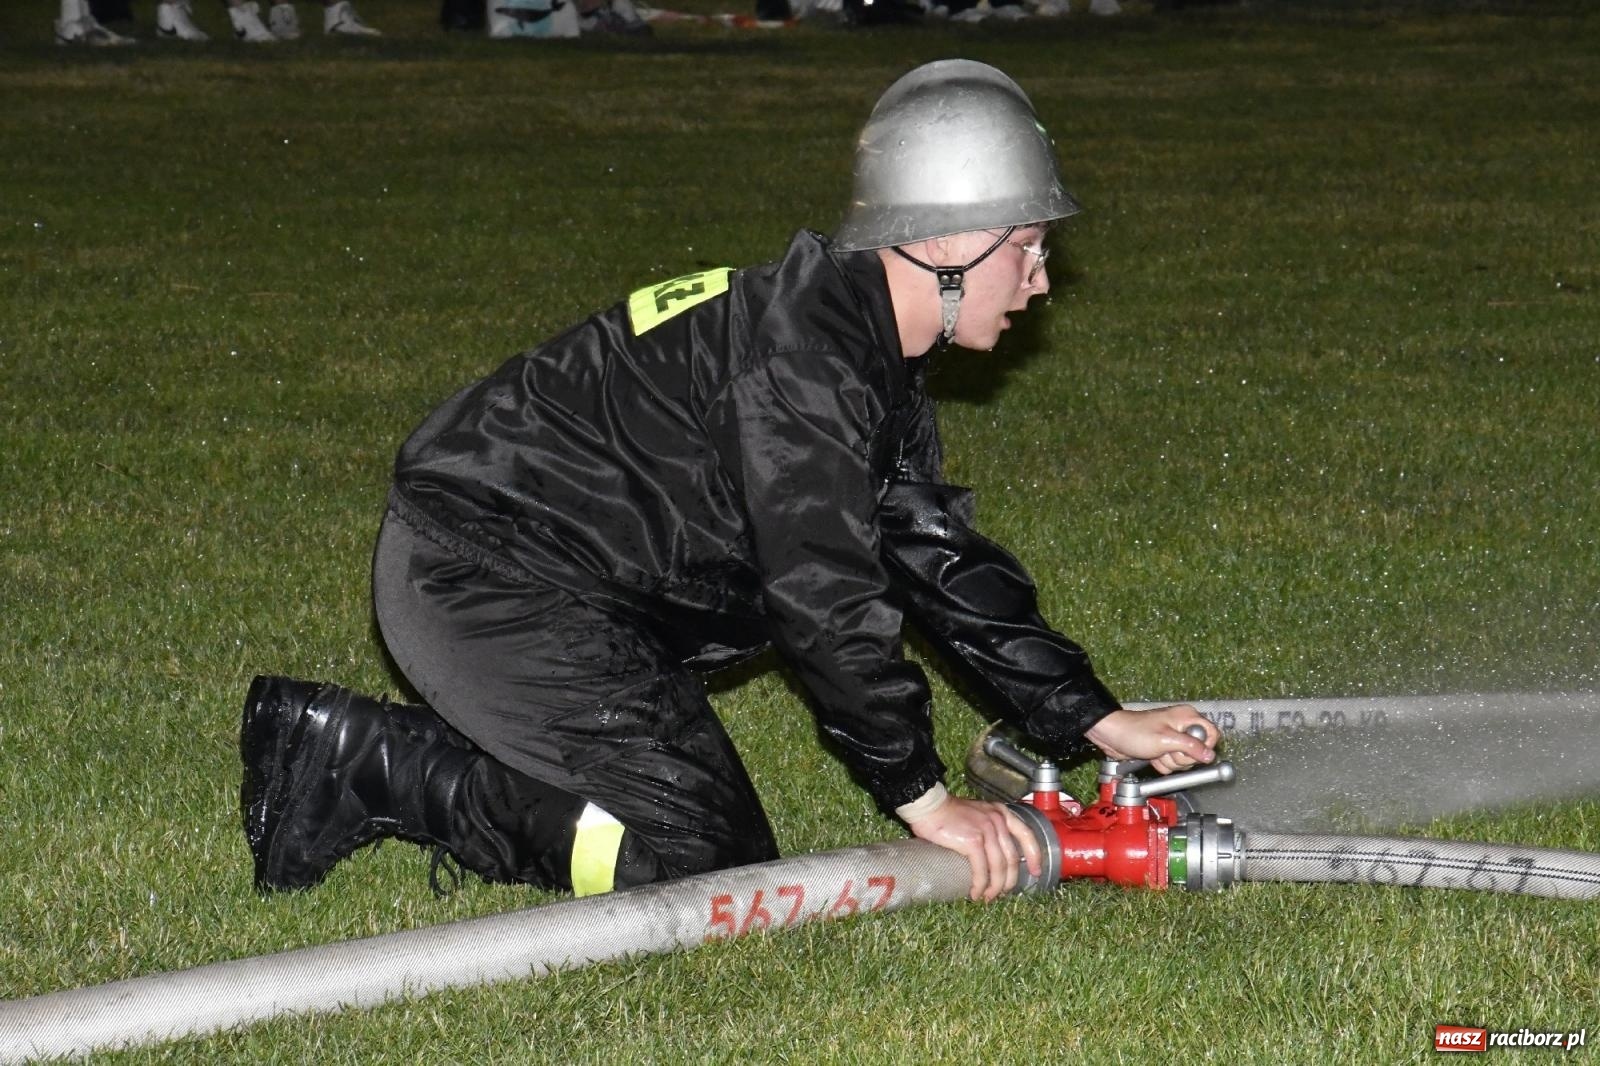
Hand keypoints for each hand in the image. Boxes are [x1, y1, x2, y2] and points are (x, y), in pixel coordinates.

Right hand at [905, 795, 1041, 901]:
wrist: (928, 806)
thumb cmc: (947, 812)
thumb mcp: (977, 813)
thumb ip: (987, 827)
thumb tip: (992, 854)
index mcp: (1001, 813)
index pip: (1027, 835)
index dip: (1034, 855)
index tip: (1036, 872)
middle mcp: (997, 820)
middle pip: (1012, 858)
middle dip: (1010, 880)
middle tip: (1002, 893)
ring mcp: (986, 830)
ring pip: (999, 867)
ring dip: (995, 887)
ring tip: (988, 897)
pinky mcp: (973, 841)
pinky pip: (982, 870)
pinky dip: (980, 885)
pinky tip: (976, 893)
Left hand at [1084, 705, 1218, 774]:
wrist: (1113, 736)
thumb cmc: (1134, 732)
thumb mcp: (1166, 740)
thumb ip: (1191, 747)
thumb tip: (1210, 755)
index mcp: (1188, 717)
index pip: (1212, 735)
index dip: (1204, 747)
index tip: (1191, 752)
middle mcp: (1183, 727)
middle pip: (1198, 752)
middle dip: (1181, 757)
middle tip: (1166, 750)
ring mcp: (1174, 739)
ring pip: (1185, 761)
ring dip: (1170, 762)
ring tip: (1157, 753)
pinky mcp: (1165, 749)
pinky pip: (1173, 764)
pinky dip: (1163, 764)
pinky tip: (1153, 756)